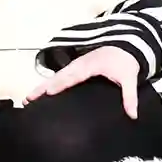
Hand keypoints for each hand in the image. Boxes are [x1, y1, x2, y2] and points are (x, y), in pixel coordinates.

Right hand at [19, 45, 144, 117]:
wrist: (127, 45)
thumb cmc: (125, 61)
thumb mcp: (130, 77)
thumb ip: (130, 96)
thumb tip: (133, 115)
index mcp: (91, 65)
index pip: (74, 75)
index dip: (61, 83)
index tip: (48, 92)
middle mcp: (80, 64)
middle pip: (59, 76)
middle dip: (44, 86)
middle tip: (28, 98)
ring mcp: (77, 64)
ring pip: (57, 75)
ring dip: (43, 85)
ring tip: (28, 97)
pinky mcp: (76, 67)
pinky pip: (61, 75)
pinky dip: (49, 82)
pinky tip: (41, 93)